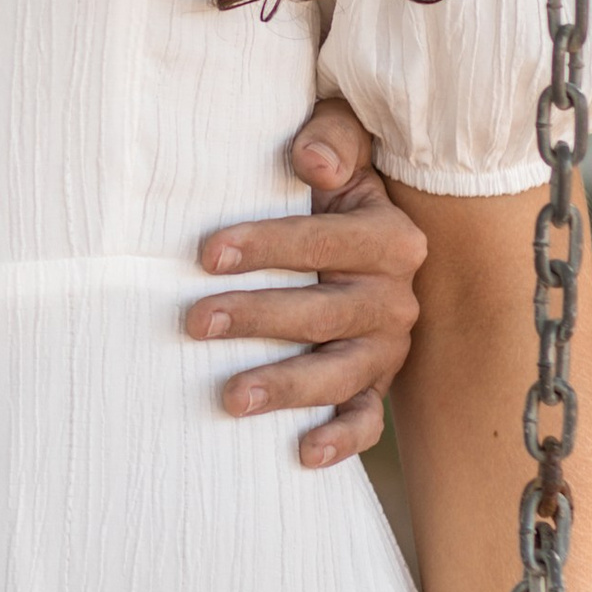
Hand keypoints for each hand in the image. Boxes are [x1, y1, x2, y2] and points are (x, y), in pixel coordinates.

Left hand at [184, 96, 424, 466]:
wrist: (366, 232)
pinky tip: (303, 454)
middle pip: (325, 311)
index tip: (207, 254)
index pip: (326, 241)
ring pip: (340, 372)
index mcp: (390, 238)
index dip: (267, 246)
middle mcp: (396, 297)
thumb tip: (312, 162)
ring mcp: (388, 348)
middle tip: (195, 321)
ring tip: (230, 397)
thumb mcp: (343, 144)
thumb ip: (331, 138)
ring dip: (286, 385)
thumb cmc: (336, 183)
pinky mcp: (378, 385)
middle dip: (257, 317)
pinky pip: (367, 418)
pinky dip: (342, 438)